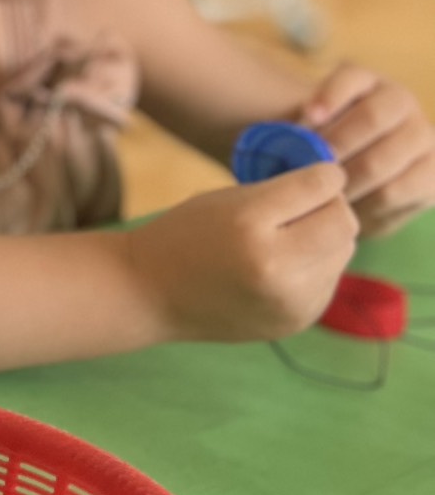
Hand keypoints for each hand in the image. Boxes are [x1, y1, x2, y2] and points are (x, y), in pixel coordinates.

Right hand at [126, 162, 357, 340]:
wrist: (150, 293)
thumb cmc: (186, 233)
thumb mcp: (227, 198)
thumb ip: (282, 190)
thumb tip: (337, 183)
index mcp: (250, 224)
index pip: (320, 186)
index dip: (325, 174)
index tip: (318, 173)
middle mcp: (275, 268)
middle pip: (344, 223)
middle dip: (332, 207)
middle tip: (308, 205)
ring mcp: (289, 302)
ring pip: (344, 252)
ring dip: (327, 237)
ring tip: (292, 236)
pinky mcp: (296, 321)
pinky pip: (329, 279)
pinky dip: (317, 265)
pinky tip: (285, 265)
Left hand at [302, 65, 434, 236]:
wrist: (357, 182)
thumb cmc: (322, 152)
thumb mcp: (308, 134)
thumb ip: (300, 132)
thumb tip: (289, 140)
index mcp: (366, 82)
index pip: (351, 77)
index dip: (331, 94)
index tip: (309, 116)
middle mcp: (400, 101)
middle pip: (372, 117)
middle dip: (336, 147)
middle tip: (310, 171)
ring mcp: (422, 134)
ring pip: (383, 160)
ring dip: (347, 181)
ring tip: (323, 196)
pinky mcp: (433, 173)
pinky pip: (396, 191)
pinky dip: (367, 203)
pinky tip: (349, 210)